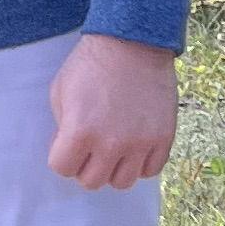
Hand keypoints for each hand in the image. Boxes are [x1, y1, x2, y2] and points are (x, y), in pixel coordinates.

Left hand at [45, 35, 179, 192]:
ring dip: (113, 168)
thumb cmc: (90, 64)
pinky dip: (140, 163)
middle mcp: (111, 144)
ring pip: (122, 182)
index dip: (62, 156)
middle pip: (92, 182)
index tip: (67, 142)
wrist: (132, 43)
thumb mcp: (60, 92)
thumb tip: (68, 150)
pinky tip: (134, 145)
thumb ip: (62, 127)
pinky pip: (150, 171)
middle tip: (89, 147)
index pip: (62, 168)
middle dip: (85, 165)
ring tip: (112, 148)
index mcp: (79, 131)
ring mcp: (140, 144)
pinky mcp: (163, 139)